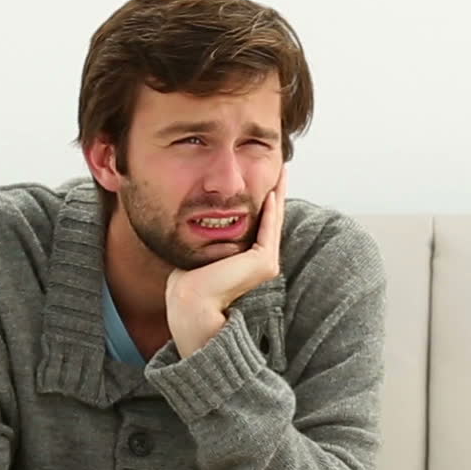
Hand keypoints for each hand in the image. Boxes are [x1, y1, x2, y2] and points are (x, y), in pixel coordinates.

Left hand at [165, 169, 286, 356]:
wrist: (189, 301)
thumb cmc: (188, 281)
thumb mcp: (202, 249)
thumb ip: (210, 236)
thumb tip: (200, 218)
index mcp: (250, 261)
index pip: (261, 224)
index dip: (264, 201)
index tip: (264, 180)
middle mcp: (263, 263)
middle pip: (272, 219)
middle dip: (276, 192)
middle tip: (281, 169)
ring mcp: (266, 264)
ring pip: (274, 221)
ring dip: (279, 195)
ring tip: (282, 172)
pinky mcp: (264, 263)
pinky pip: (269, 230)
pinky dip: (271, 210)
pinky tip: (271, 192)